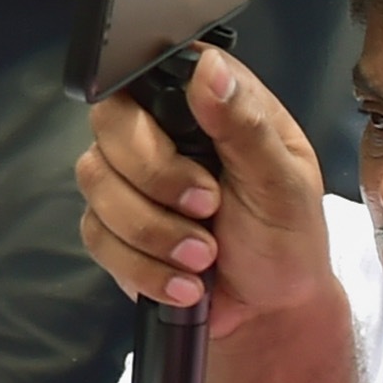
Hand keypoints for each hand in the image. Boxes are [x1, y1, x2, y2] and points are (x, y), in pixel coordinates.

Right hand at [72, 44, 329, 336]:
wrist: (269, 313)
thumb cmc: (286, 239)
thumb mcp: (281, 181)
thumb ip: (244, 124)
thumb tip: (210, 70)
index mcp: (206, 107)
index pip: (151, 72)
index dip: (156, 106)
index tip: (190, 145)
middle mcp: (159, 134)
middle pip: (110, 123)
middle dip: (157, 178)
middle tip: (208, 207)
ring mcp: (129, 181)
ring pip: (96, 181)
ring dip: (154, 231)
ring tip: (203, 256)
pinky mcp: (111, 227)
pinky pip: (96, 235)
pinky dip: (143, 266)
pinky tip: (182, 281)